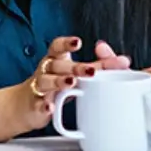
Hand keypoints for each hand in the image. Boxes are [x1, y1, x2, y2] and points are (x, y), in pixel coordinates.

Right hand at [15, 37, 131, 135]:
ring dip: (58, 81)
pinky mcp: (36, 104)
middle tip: (90, 70)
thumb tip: (124, 60)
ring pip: (45, 81)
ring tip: (71, 83)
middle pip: (57, 64)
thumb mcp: (77, 73)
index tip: (78, 42)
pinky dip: (44, 106)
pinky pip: (39, 103)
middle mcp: (46, 70)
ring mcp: (39, 87)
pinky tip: (51, 108)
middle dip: (73, 66)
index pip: (57, 46)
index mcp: (56, 60)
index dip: (66, 43)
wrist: (26, 106)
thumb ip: (100, 66)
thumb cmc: (56, 85)